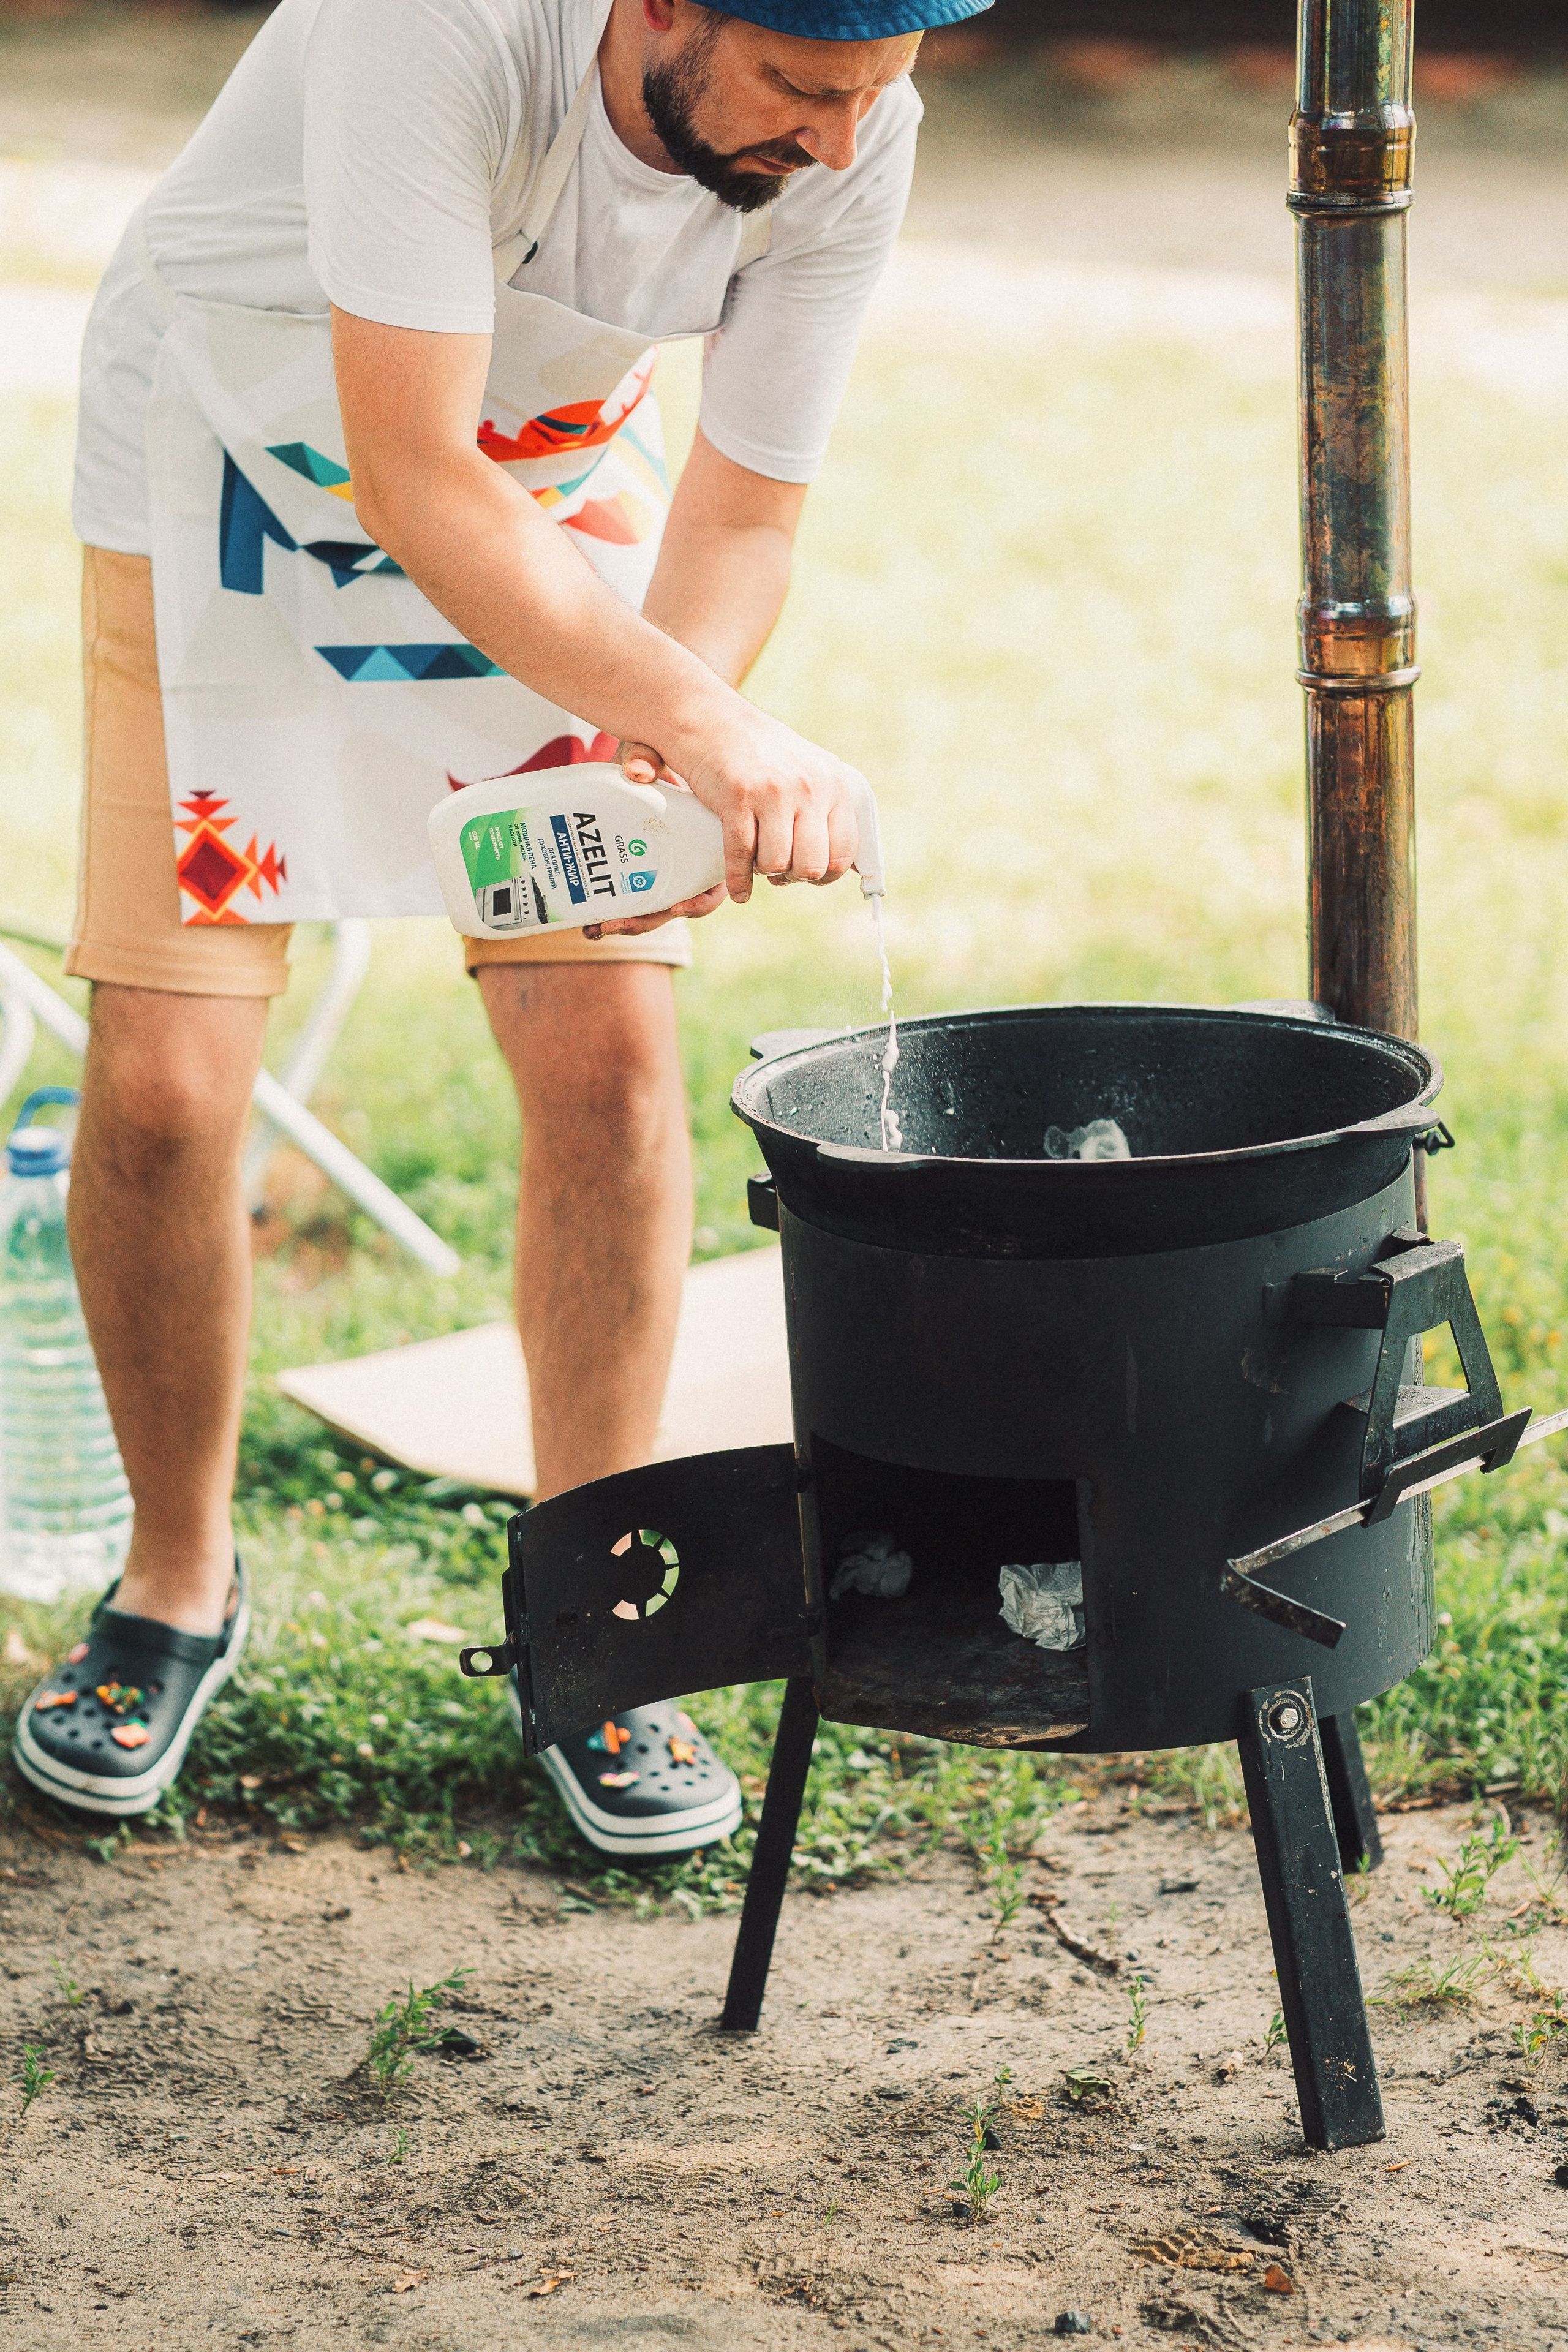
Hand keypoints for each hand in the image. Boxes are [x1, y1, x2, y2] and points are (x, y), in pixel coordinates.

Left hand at [583, 740, 726, 938]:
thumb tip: (637, 770)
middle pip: (676, 907)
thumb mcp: (654, 750)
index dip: (698, 903)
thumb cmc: (655, 757)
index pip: (713, 885)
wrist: (634, 758)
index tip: (677, 907)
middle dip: (647, 922)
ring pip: (652, 911)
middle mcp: (687, 865)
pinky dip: (613, 913)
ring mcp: (663, 872)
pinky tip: (588, 923)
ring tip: (595, 930)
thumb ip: (647, 756)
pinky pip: (632, 900)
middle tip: (615, 924)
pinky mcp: (639, 871)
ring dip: (627, 925)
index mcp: (705, 843)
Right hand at [661, 708, 867, 905]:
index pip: (844, 852)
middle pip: (813, 867)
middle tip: (779, 869)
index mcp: (833, 784)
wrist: (710, 719)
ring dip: (764, 872)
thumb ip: (827, 807)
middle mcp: (809, 787)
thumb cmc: (759, 752)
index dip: (825, 874)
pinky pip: (742, 857)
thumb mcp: (807, 769)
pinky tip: (739, 889)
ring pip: (777, 866)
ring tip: (757, 859)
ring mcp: (774, 792)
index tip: (806, 873)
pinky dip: (739, 881)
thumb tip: (848, 863)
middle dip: (794, 877)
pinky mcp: (738, 798)